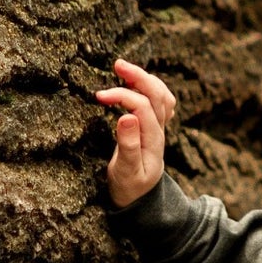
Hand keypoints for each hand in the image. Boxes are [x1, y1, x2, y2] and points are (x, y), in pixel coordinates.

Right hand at [98, 58, 176, 207]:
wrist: (139, 198)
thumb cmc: (129, 187)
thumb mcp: (126, 171)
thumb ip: (128, 145)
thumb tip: (127, 116)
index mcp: (152, 140)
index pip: (143, 107)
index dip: (123, 96)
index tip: (99, 96)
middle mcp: (159, 131)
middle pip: (158, 95)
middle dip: (139, 76)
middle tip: (117, 64)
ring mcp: (159, 128)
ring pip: (162, 96)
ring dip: (145, 79)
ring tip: (124, 69)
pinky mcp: (154, 127)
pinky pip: (160, 101)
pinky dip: (150, 88)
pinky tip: (136, 83)